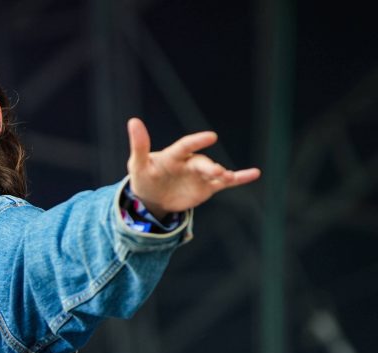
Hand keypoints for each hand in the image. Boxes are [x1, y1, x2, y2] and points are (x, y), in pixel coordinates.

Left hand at [126, 118, 260, 218]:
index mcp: (173, 155)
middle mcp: (190, 162)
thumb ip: (139, 145)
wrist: (153, 197)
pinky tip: (254, 173)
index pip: (185, 146)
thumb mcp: (138, 164)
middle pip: (201, 163)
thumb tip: (133, 120)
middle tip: (216, 171)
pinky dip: (239, 178)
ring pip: (215, 173)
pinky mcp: (207, 186)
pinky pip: (225, 182)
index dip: (196, 142)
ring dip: (224, 174)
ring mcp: (200, 174)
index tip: (210, 137)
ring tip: (229, 177)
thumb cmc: (145, 176)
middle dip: (209, 167)